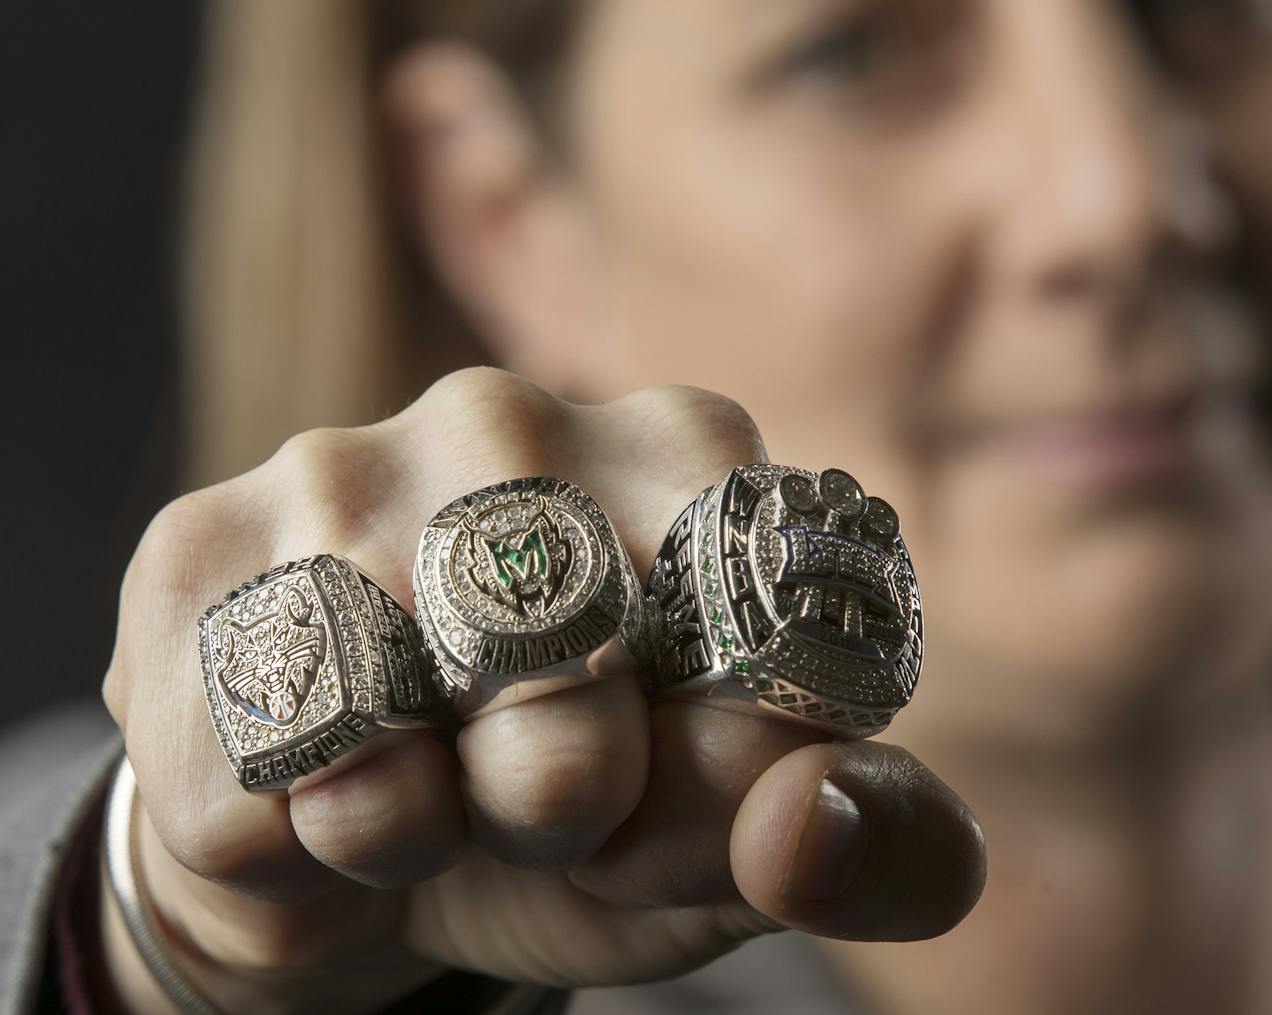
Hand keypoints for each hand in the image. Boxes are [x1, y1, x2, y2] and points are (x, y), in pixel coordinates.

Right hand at [101, 369, 985, 1013]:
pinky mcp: (194, 550)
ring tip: (423, 791)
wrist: (375, 833)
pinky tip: (314, 793)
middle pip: (566, 694)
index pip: (754, 648)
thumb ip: (870, 841)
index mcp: (690, 454)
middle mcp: (511, 415)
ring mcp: (340, 464)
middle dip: (558, 808)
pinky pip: (240, 790)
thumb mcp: (752, 836)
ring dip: (411, 831)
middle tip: (539, 797)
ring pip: (383, 742)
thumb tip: (809, 826)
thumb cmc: (599, 808)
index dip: (710, 786)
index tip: (667, 796)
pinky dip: (290, 860)